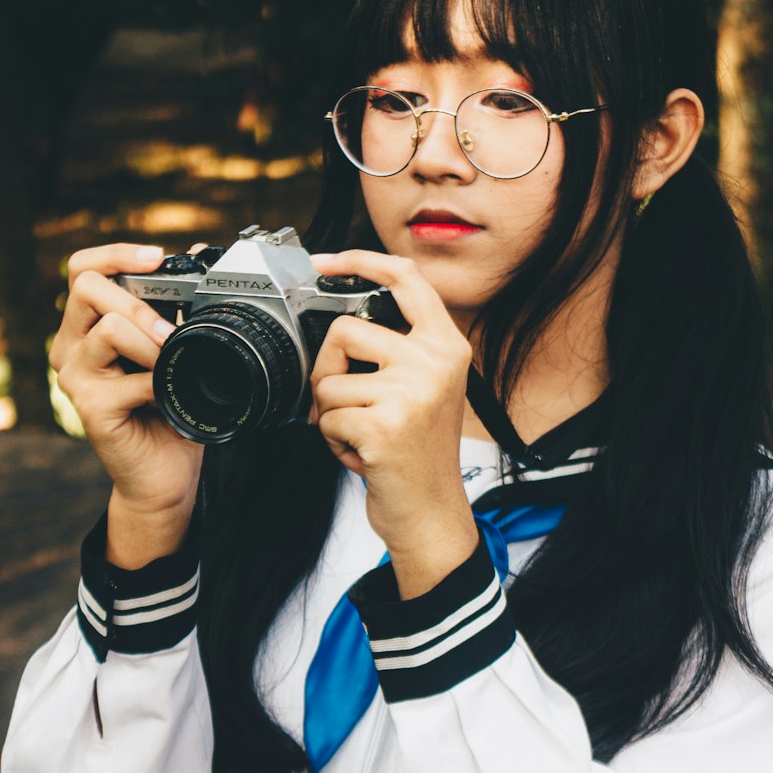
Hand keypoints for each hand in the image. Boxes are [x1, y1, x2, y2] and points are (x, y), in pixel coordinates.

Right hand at [51, 244, 203, 563]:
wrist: (165, 476)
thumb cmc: (171, 411)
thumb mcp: (176, 350)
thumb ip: (176, 307)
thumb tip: (199, 252)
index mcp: (87, 327)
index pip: (81, 269)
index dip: (116, 254)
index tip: (158, 257)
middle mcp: (71, 347)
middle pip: (85, 286)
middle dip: (138, 301)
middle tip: (170, 330)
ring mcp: (75, 377)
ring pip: (107, 327)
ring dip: (151, 341)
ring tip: (172, 363)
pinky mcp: (88, 407)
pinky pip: (126, 377)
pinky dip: (158, 381)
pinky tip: (169, 395)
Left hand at [308, 251, 478, 596]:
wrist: (431, 513)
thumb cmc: (417, 452)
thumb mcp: (424, 389)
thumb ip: (398, 349)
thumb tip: (339, 319)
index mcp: (447, 346)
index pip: (407, 280)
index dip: (362, 260)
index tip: (326, 261)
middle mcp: (435, 362)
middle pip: (346, 330)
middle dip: (330, 369)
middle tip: (351, 403)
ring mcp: (412, 392)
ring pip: (329, 380)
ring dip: (332, 414)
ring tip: (364, 435)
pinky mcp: (385, 424)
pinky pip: (326, 417)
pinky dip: (333, 441)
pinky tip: (362, 454)